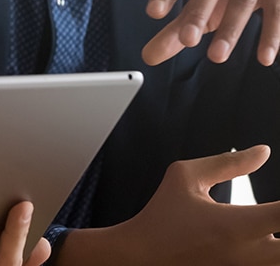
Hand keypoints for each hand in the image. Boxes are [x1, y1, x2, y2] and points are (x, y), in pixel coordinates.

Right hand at [59, 146, 279, 265]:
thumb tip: (262, 152)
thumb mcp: (185, 177)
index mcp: (237, 225)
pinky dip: (267, 253)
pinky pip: (264, 265)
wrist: (140, 257)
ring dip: (279, 243)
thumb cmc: (162, 215)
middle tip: (277, 213)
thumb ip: (228, 163)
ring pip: (279, 260)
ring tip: (269, 226)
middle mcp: (248, 255)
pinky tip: (262, 241)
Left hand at [142, 0, 279, 64]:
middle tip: (187, 41)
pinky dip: (271, 35)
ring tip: (216, 57)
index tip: (153, 13)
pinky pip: (278, 10)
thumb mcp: (203, 2)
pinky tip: (264, 59)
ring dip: (230, 29)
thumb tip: (149, 57)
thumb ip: (177, 28)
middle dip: (198, 12)